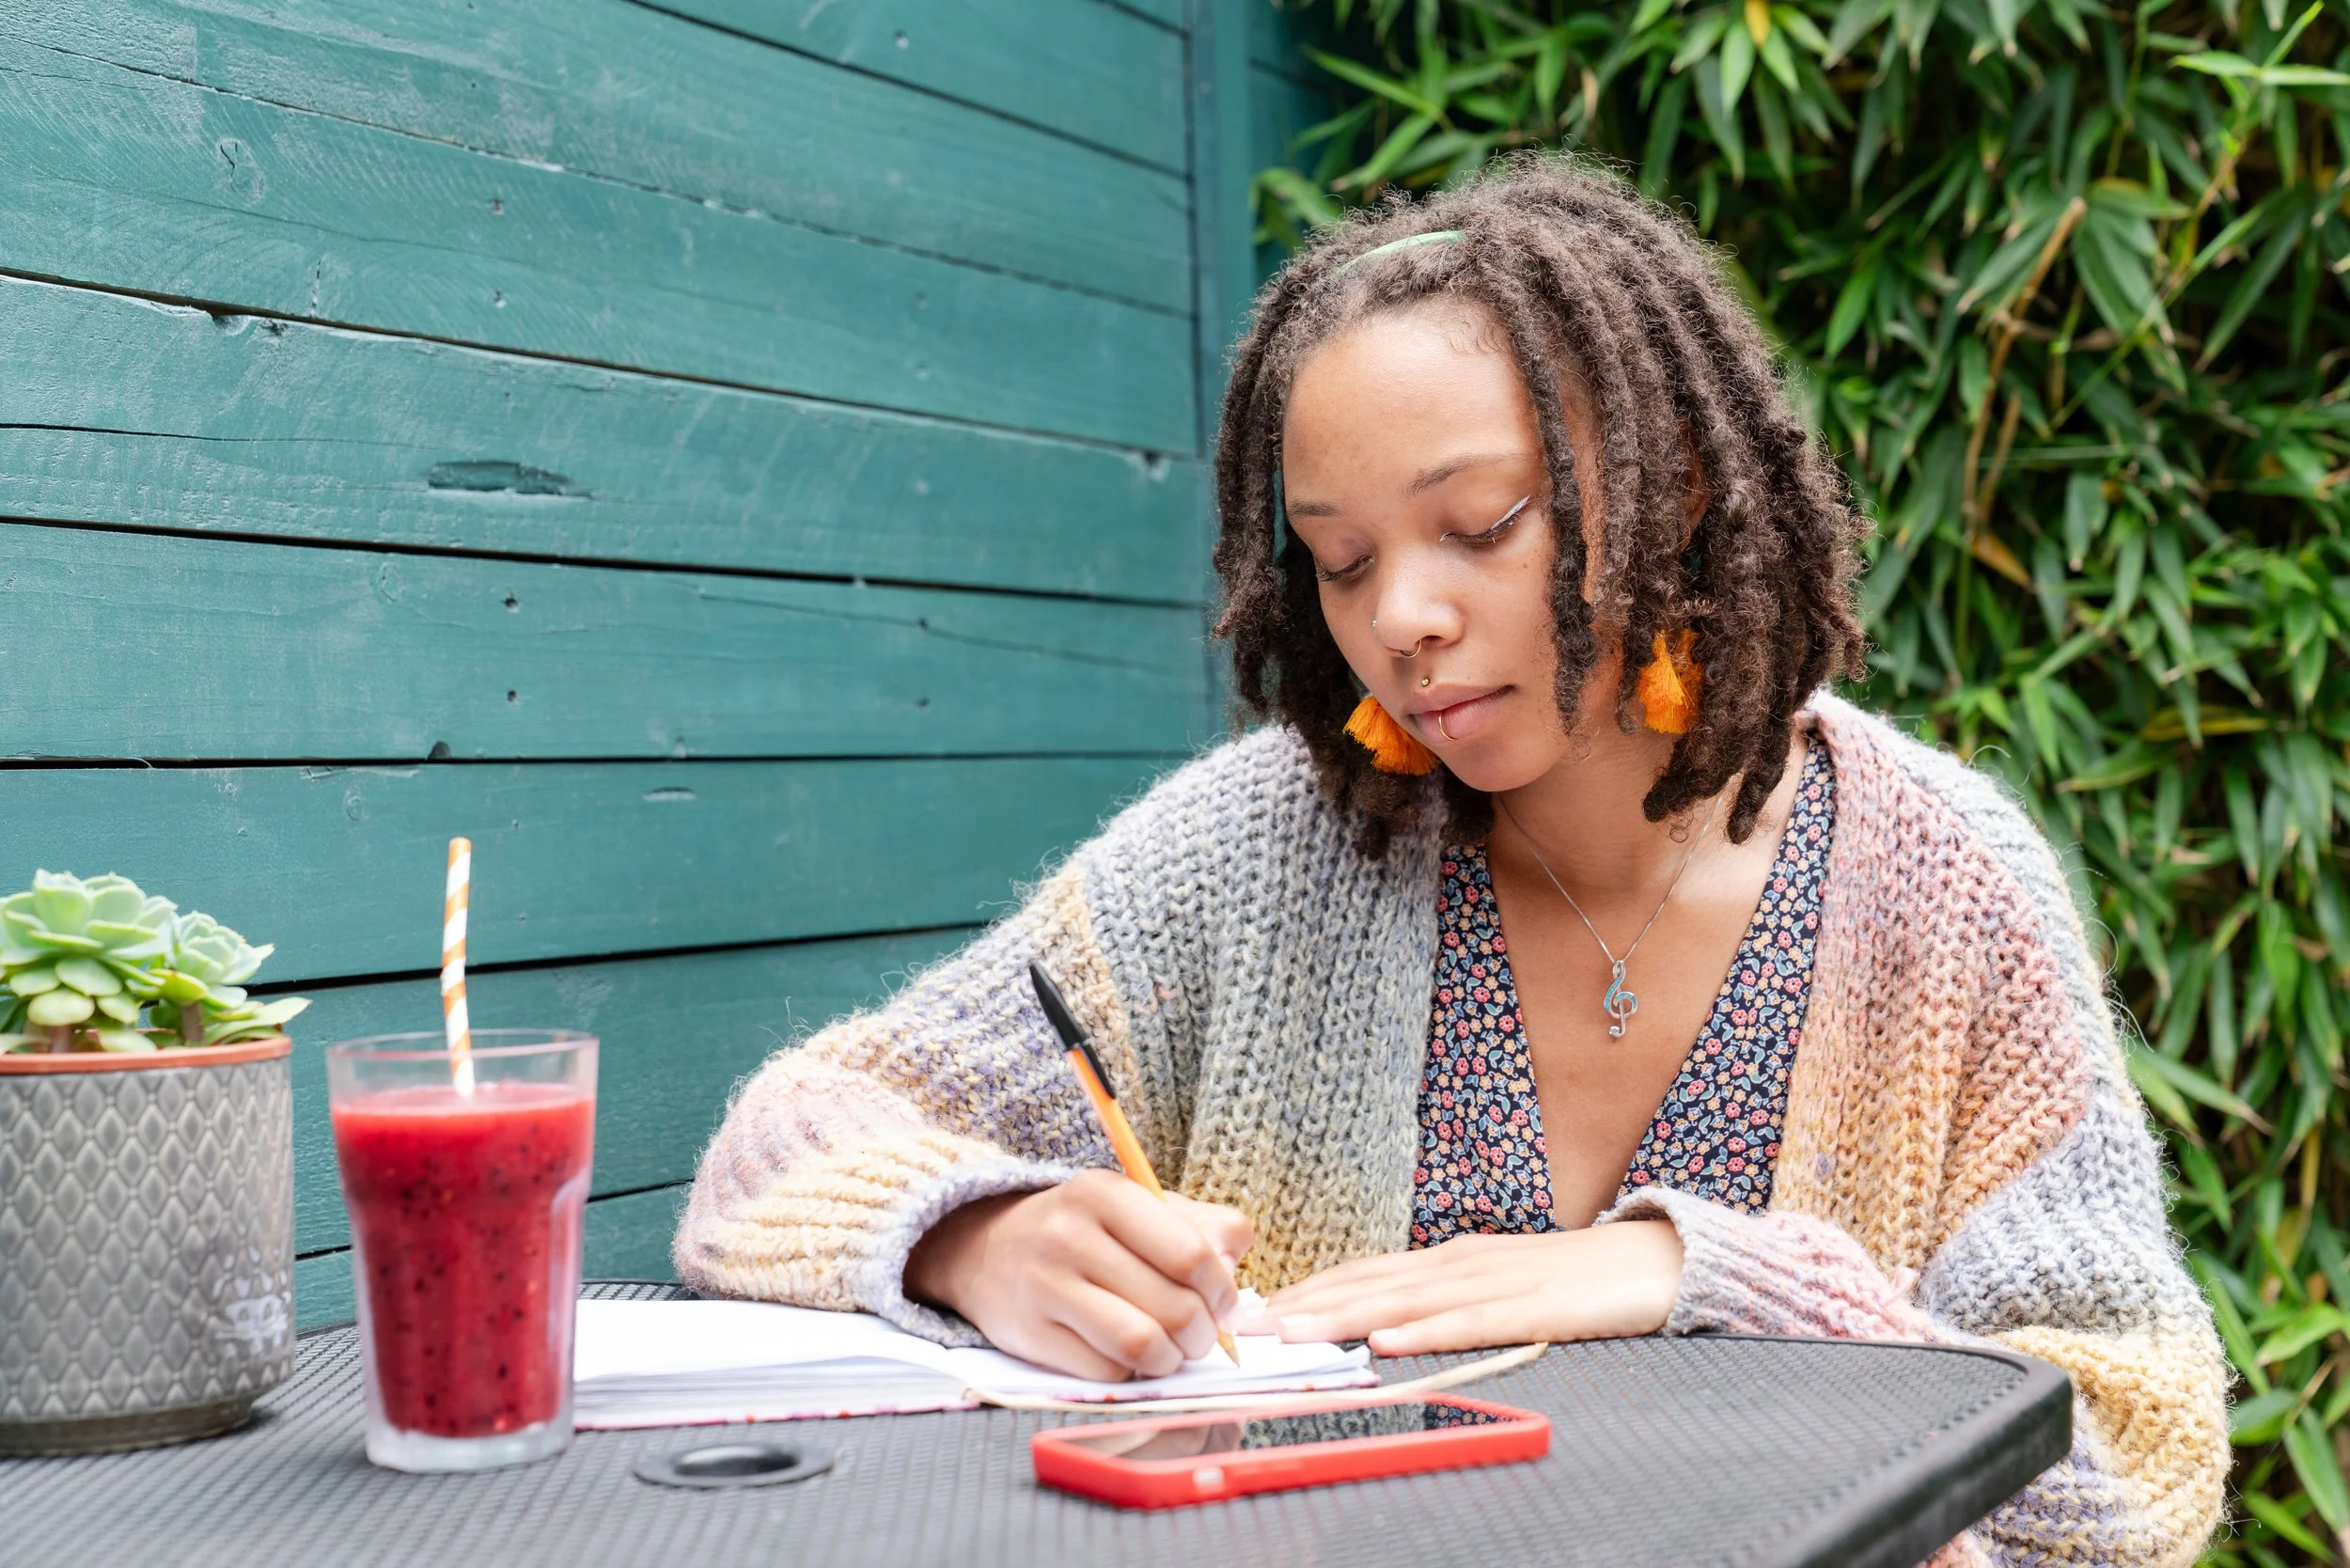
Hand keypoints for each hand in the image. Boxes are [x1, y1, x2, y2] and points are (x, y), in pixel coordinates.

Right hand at [903, 1169, 1252, 1380]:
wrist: (985, 1250)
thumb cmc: (1082, 1230)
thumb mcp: (1138, 1207)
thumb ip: (1200, 1224)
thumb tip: (1235, 1258)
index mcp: (1104, 1193)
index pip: (1191, 1255)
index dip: (1222, 1291)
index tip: (1224, 1304)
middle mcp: (1070, 1236)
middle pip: (1174, 1308)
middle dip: (1201, 1334)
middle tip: (1198, 1335)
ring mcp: (1045, 1287)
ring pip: (1142, 1345)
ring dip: (1170, 1359)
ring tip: (1169, 1349)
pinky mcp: (1030, 1335)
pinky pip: (1106, 1372)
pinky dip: (1130, 1372)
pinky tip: (1126, 1355)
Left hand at [1240, 1220, 1683, 1355]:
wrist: (1655, 1260)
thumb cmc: (1575, 1280)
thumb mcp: (1498, 1286)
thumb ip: (1446, 1302)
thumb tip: (1386, 1323)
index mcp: (1450, 1260)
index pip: (1365, 1273)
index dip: (1310, 1291)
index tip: (1257, 1310)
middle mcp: (1462, 1262)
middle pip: (1372, 1283)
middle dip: (1308, 1304)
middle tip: (1252, 1323)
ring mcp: (1497, 1281)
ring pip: (1408, 1301)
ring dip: (1346, 1316)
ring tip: (1296, 1331)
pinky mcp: (1535, 1307)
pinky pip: (1472, 1322)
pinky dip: (1426, 1331)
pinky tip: (1390, 1340)